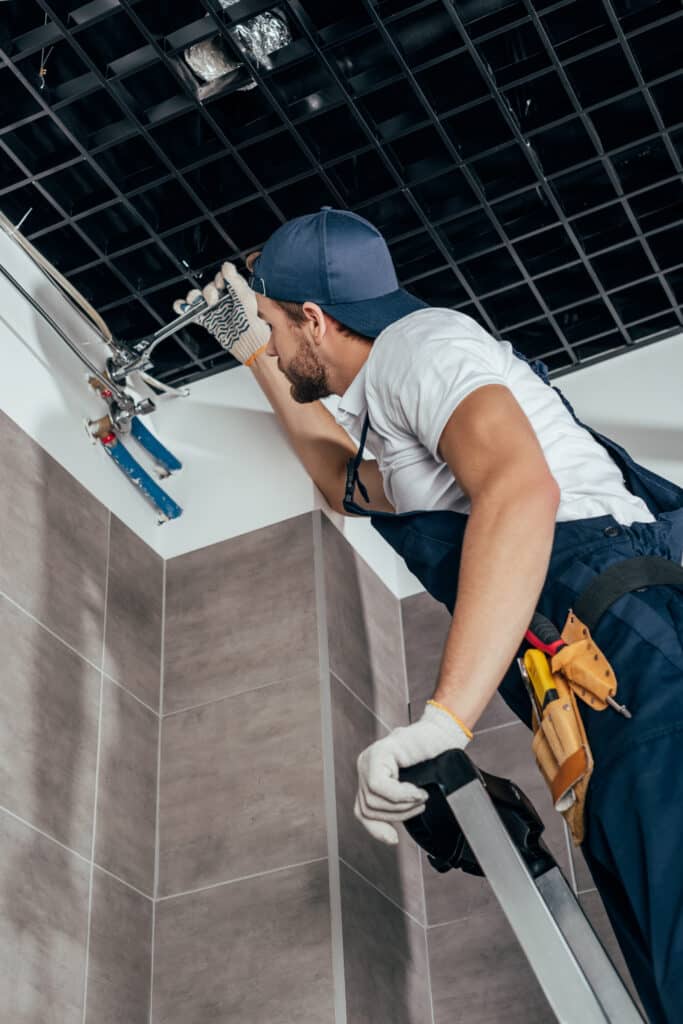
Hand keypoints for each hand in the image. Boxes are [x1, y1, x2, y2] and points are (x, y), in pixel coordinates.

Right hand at [172, 261, 269, 363]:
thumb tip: (226, 266)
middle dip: (209, 291)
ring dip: (194, 296)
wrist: (249, 345)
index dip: (220, 278)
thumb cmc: (253, 323)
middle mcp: (227, 299)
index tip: (221, 284)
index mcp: (238, 291)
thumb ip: (235, 281)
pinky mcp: (209, 321)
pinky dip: (185, 308)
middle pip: (210, 287)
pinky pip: (194, 312)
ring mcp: (217, 310)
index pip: (224, 277)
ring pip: (200, 297)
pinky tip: (181, 306)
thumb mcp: (245, 298)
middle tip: (214, 300)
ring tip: (195, 301)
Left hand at [354, 702, 470, 844]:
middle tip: (420, 806)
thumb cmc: (432, 759)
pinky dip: (401, 794)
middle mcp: (365, 766)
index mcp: (369, 776)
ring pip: (373, 799)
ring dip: (402, 805)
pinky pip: (380, 785)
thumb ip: (396, 807)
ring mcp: (370, 758)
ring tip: (421, 797)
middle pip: (368, 808)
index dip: (376, 830)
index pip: (362, 811)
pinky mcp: (380, 751)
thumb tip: (389, 836)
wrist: (444, 734)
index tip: (393, 839)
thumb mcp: (410, 792)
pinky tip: (417, 791)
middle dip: (397, 814)